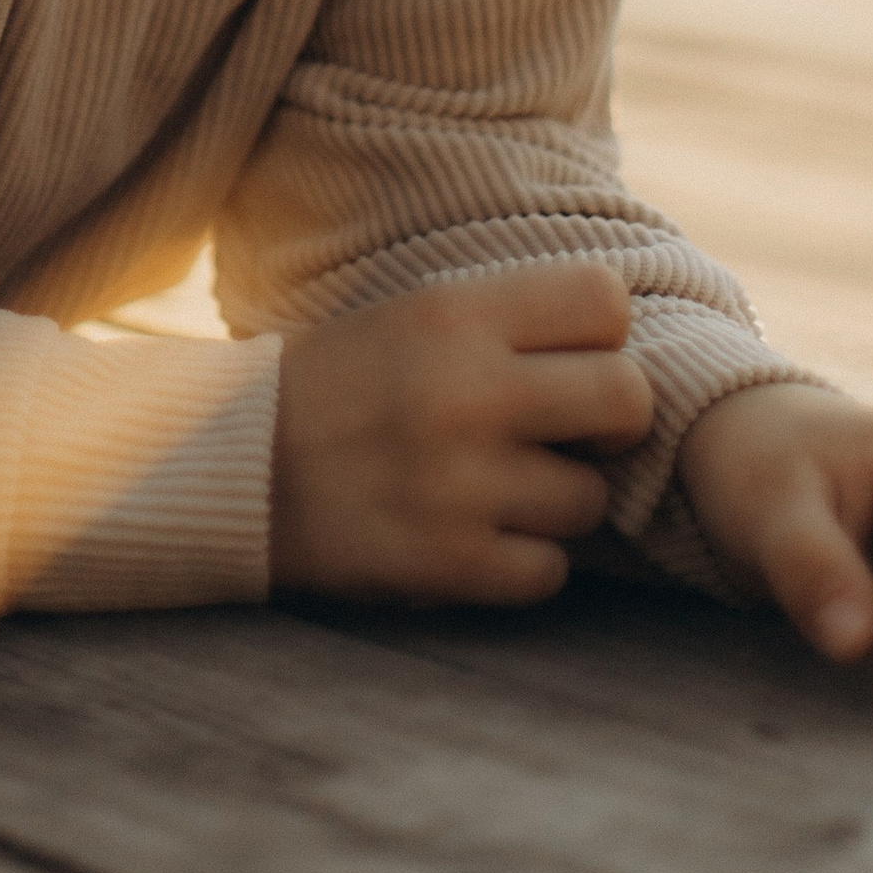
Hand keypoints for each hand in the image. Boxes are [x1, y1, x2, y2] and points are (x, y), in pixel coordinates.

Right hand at [270, 260, 655, 604]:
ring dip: (559, 501)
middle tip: (568, 432)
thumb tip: (632, 340)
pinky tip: (477, 536)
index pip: (605, 301)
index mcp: (457, 313)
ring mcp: (460, 484)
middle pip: (627, 398)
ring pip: (592, 499)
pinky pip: (549, 571)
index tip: (571, 358)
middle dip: (609, 422)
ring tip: (500, 487)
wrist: (240, 467)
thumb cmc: (351, 382)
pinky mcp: (448, 565)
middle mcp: (466, 391)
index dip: (604, 335)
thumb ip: (518, 320)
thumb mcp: (421, 312)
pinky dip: (523, 562)